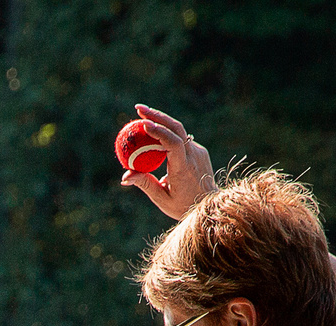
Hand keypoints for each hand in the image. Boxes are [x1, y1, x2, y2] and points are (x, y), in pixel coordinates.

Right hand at [119, 105, 217, 219]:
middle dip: (156, 115)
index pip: (173, 143)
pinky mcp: (199, 151)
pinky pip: (181, 139)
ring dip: (161, 122)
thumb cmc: (183, 206)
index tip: (143, 123)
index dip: (159, 131)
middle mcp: (193, 156)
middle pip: (176, 128)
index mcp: (183, 168)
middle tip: (138, 108)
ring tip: (143, 118)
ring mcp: (198, 152)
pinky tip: (155, 135)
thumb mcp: (162, 199)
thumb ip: (145, 184)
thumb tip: (125, 176)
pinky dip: (167, 135)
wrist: (210, 207)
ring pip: (178, 131)